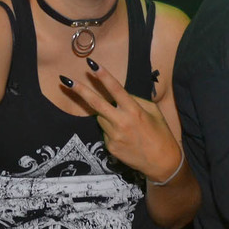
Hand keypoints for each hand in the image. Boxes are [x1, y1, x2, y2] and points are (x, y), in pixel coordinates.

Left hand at [61, 57, 181, 181]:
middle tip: (65, 80)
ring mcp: (114, 136)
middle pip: (96, 103)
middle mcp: (121, 122)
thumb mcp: (153, 112)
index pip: (116, 89)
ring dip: (106, 115)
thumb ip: (135, 101)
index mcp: (134, 111)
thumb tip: (119, 95)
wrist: (162, 163)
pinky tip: (126, 138)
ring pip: (100, 118)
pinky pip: (105, 132)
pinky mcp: (110, 147)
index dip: (104, 76)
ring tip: (125, 126)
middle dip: (80, 91)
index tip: (92, 65)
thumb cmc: (161, 134)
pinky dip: (111, 130)